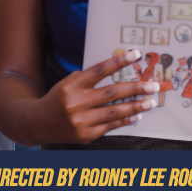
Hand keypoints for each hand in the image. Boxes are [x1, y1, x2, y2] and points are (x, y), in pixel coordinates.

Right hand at [35, 49, 160, 143]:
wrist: (39, 123)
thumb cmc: (59, 98)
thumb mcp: (69, 82)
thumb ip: (89, 78)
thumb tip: (118, 69)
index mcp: (72, 85)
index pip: (99, 70)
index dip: (119, 62)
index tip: (136, 55)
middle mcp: (76, 103)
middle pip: (111, 93)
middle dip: (135, 88)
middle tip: (152, 85)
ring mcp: (81, 121)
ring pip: (114, 112)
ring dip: (135, 106)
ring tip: (150, 101)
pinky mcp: (85, 135)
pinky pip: (110, 126)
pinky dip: (125, 120)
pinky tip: (137, 115)